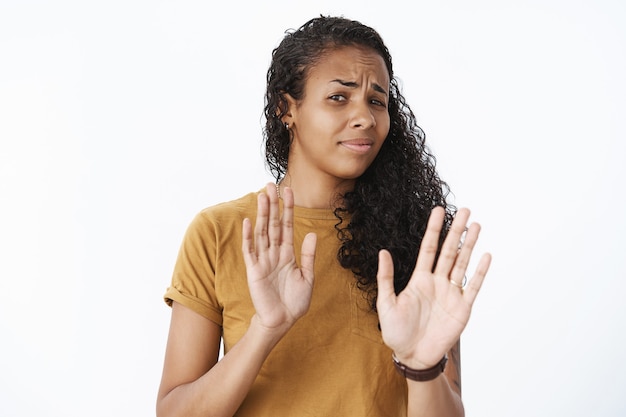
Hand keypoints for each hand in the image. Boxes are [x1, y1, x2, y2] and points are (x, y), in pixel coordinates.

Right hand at [242, 183, 316, 335]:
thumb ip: (308, 255)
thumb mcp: (307, 277)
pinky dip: (249, 236)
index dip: (288, 208)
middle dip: (273, 205)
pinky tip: (249, 221)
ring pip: (262, 232)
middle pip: (273, 224)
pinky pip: (250, 250)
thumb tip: (312, 234)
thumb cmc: (295, 302)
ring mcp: (263, 261)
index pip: (287, 226)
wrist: (283, 321)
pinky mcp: (254, 271)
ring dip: (262, 214)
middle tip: (271, 185)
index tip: (289, 190)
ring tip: (262, 196)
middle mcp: (274, 254)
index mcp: (287, 254)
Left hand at [376, 206, 490, 368]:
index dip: (434, 229)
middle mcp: (437, 282)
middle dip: (457, 231)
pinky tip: (486, 255)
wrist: (411, 356)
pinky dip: (480, 272)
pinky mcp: (462, 308)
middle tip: (465, 210)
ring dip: (470, 245)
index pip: (429, 248)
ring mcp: (451, 294)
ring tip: (477, 226)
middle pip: (449, 251)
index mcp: (419, 279)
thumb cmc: (396, 332)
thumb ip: (386, 277)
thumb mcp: (385, 303)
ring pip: (462, 264)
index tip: (438, 210)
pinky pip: (474, 287)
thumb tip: (383, 251)